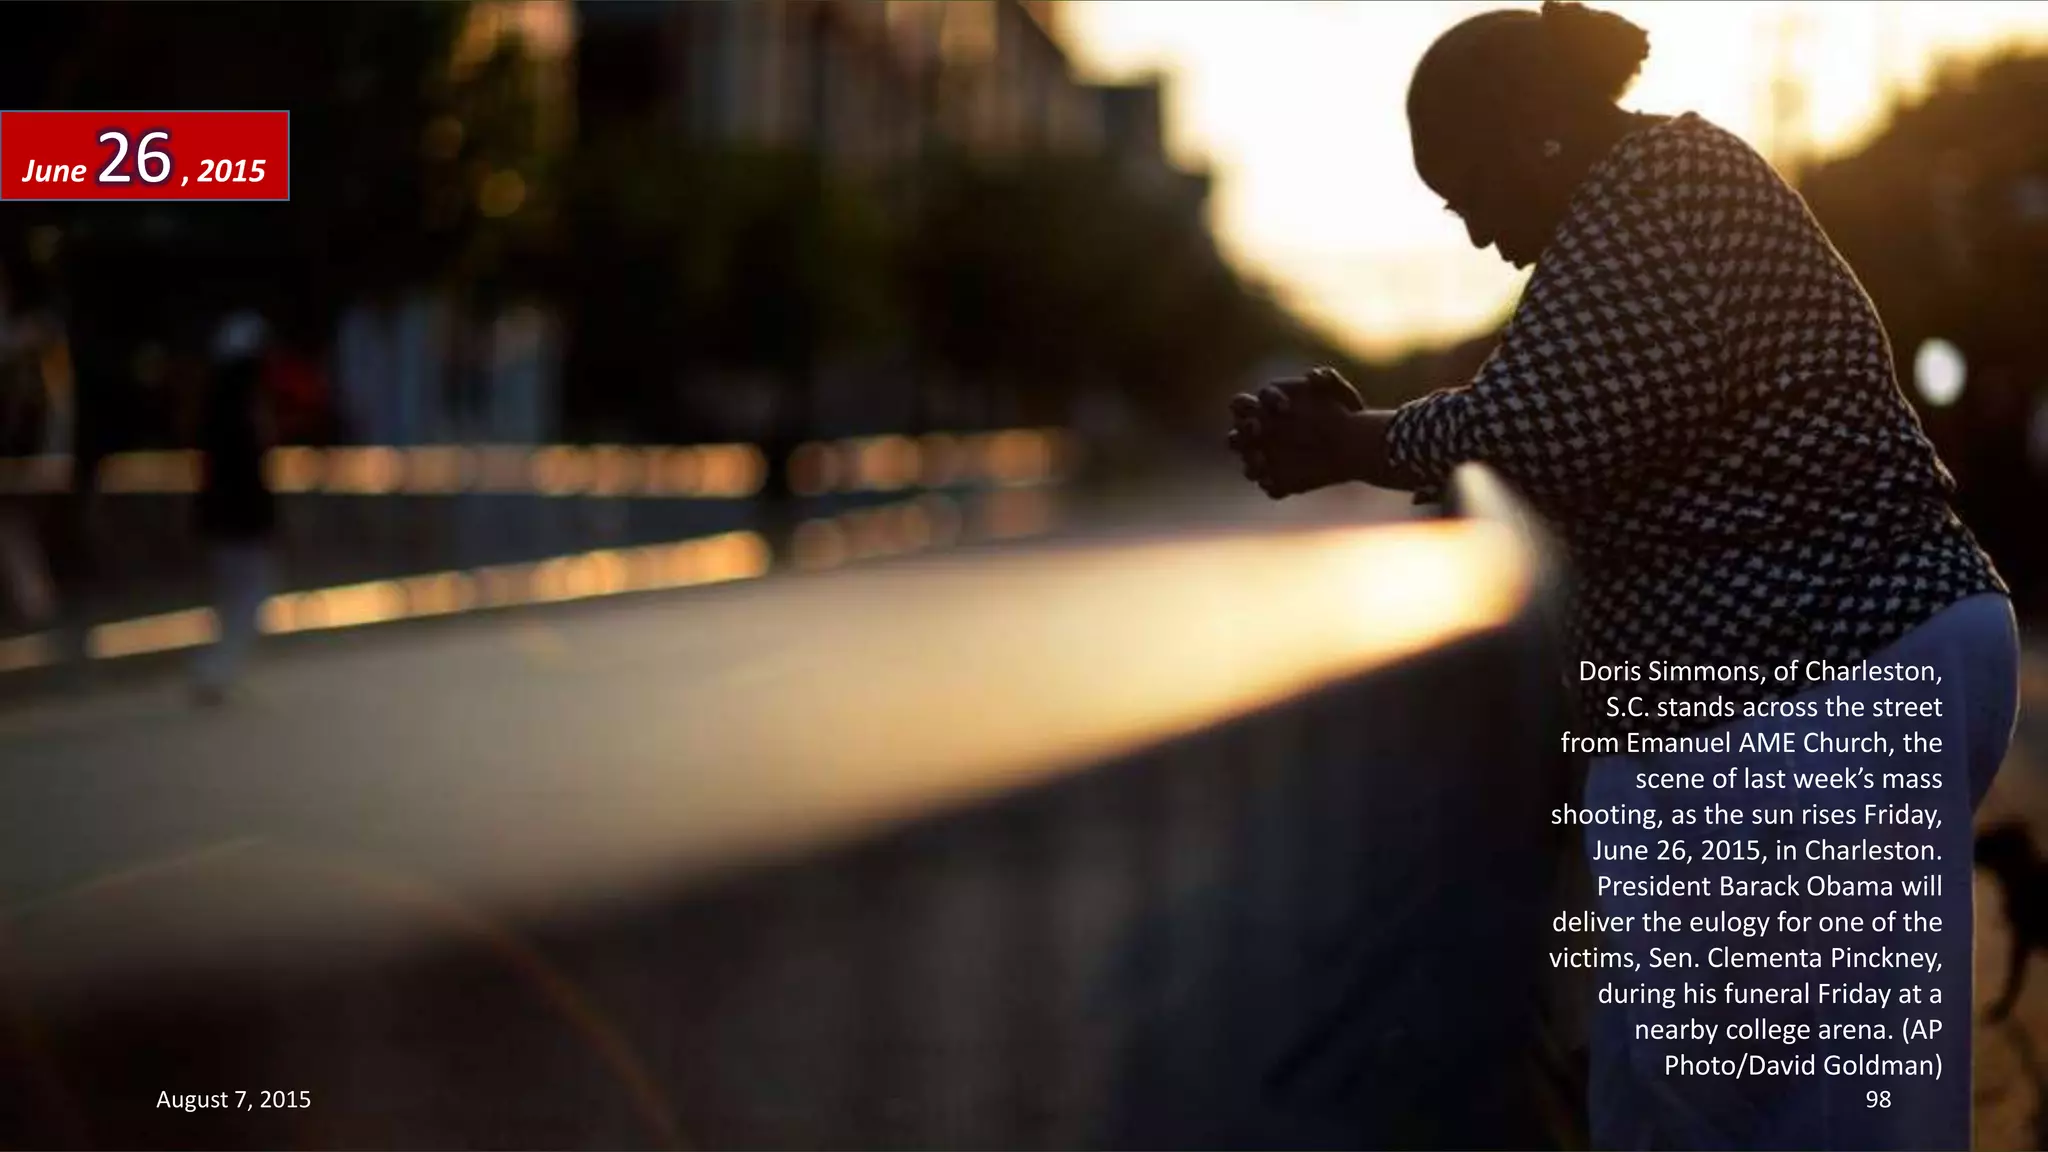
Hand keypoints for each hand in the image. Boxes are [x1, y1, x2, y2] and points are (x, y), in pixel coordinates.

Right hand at [1227, 367, 1372, 497]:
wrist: (1359, 445)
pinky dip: (1272, 484)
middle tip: (1258, 428)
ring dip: (1251, 462)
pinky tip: (1280, 480)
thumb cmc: (1344, 413)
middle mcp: (1260, 436)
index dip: (1261, 404)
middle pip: (1237, 433)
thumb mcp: (1342, 394)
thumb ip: (1330, 382)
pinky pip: (1269, 485)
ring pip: (1248, 464)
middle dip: (1243, 429)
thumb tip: (1315, 375)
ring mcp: (1268, 460)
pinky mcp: (1281, 481)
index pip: (1245, 403)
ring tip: (1262, 461)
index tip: (1286, 407)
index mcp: (1265, 410)